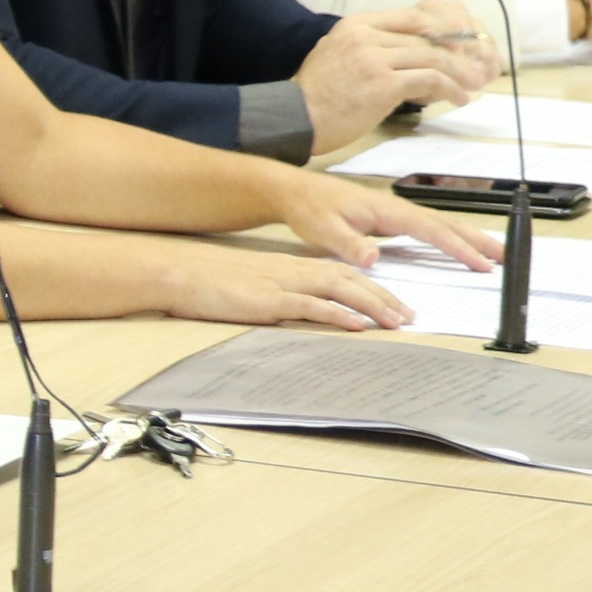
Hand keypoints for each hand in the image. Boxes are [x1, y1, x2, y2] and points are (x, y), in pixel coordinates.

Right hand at [147, 239, 419, 332]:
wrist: (181, 272)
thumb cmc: (210, 282)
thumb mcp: (253, 286)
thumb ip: (281, 295)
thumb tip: (304, 312)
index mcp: (292, 267)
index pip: (343, 276)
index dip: (374, 289)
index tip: (396, 305)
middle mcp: (294, 271)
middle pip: (351, 281)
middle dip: (385, 298)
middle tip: (411, 316)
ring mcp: (283, 285)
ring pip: (340, 290)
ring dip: (372, 306)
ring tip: (396, 322)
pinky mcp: (269, 300)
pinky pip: (311, 306)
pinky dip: (337, 314)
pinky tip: (356, 324)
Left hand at [266, 169, 501, 275]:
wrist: (297, 192)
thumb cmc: (310, 208)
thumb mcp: (324, 230)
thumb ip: (349, 245)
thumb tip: (373, 259)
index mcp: (389, 211)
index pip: (432, 230)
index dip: (459, 247)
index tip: (480, 262)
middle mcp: (398, 209)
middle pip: (447, 224)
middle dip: (477, 240)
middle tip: (505, 256)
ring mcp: (396, 214)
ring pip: (441, 225)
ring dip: (468, 238)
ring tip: (493, 253)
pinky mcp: (391, 220)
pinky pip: (429, 229)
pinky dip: (449, 237)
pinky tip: (458, 247)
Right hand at [295, 5, 497, 151]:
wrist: (293, 118)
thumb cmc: (314, 97)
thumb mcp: (336, 55)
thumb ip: (367, 47)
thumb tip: (403, 55)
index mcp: (356, 24)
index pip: (412, 17)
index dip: (442, 30)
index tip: (459, 45)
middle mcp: (366, 35)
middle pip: (427, 35)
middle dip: (458, 51)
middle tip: (476, 64)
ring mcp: (375, 57)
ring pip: (433, 56)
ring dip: (459, 72)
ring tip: (472, 85)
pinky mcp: (382, 83)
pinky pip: (429, 79)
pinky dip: (450, 88)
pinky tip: (459, 98)